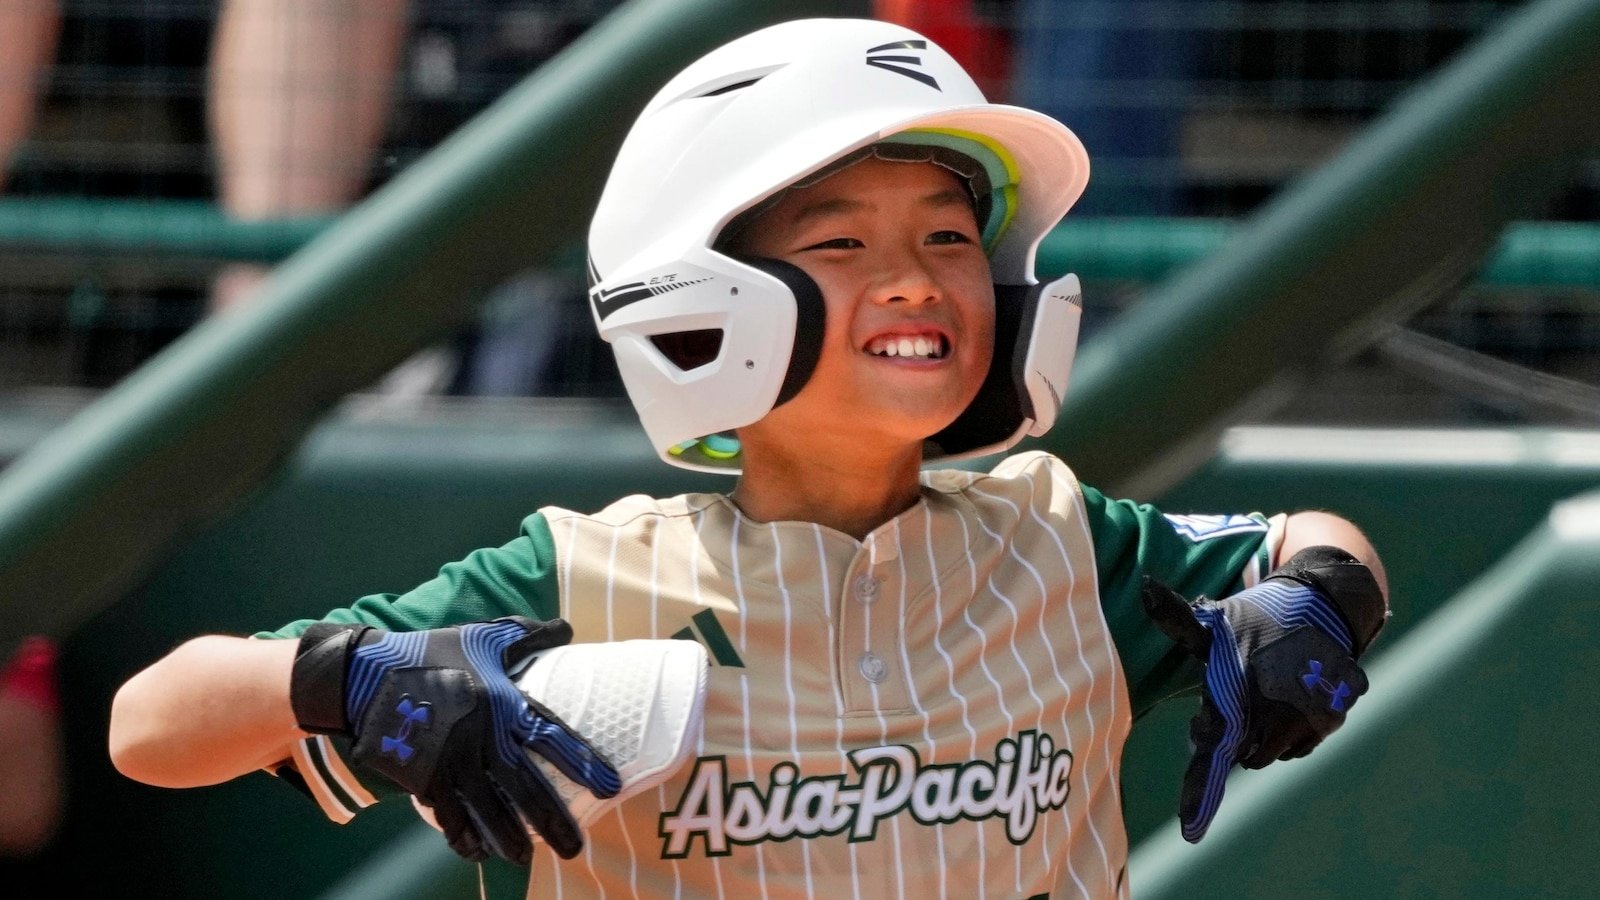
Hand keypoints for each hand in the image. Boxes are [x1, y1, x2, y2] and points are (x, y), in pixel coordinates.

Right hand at [289, 616, 620, 863]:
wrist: (367, 675)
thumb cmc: (432, 652)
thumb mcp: (484, 636)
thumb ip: (527, 635)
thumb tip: (566, 628)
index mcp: (502, 702)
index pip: (552, 736)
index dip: (583, 762)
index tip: (611, 787)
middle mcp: (482, 737)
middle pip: (525, 787)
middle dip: (552, 820)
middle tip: (575, 848)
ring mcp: (451, 762)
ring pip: (489, 810)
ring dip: (510, 838)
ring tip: (527, 859)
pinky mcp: (423, 777)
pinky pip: (450, 816)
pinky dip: (464, 837)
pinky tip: (479, 854)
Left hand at [1140, 546, 1384, 842]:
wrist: (1324, 604)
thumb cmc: (1257, 616)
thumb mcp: (1214, 621)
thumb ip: (1176, 618)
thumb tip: (1145, 585)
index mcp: (1237, 700)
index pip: (1211, 758)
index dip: (1198, 796)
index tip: (1189, 833)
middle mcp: (1273, 719)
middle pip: (1239, 756)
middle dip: (1233, 736)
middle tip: (1240, 695)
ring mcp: (1306, 724)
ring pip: (1268, 753)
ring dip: (1261, 733)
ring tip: (1267, 688)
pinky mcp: (1330, 722)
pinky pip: (1298, 745)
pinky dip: (1290, 729)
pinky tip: (1290, 693)